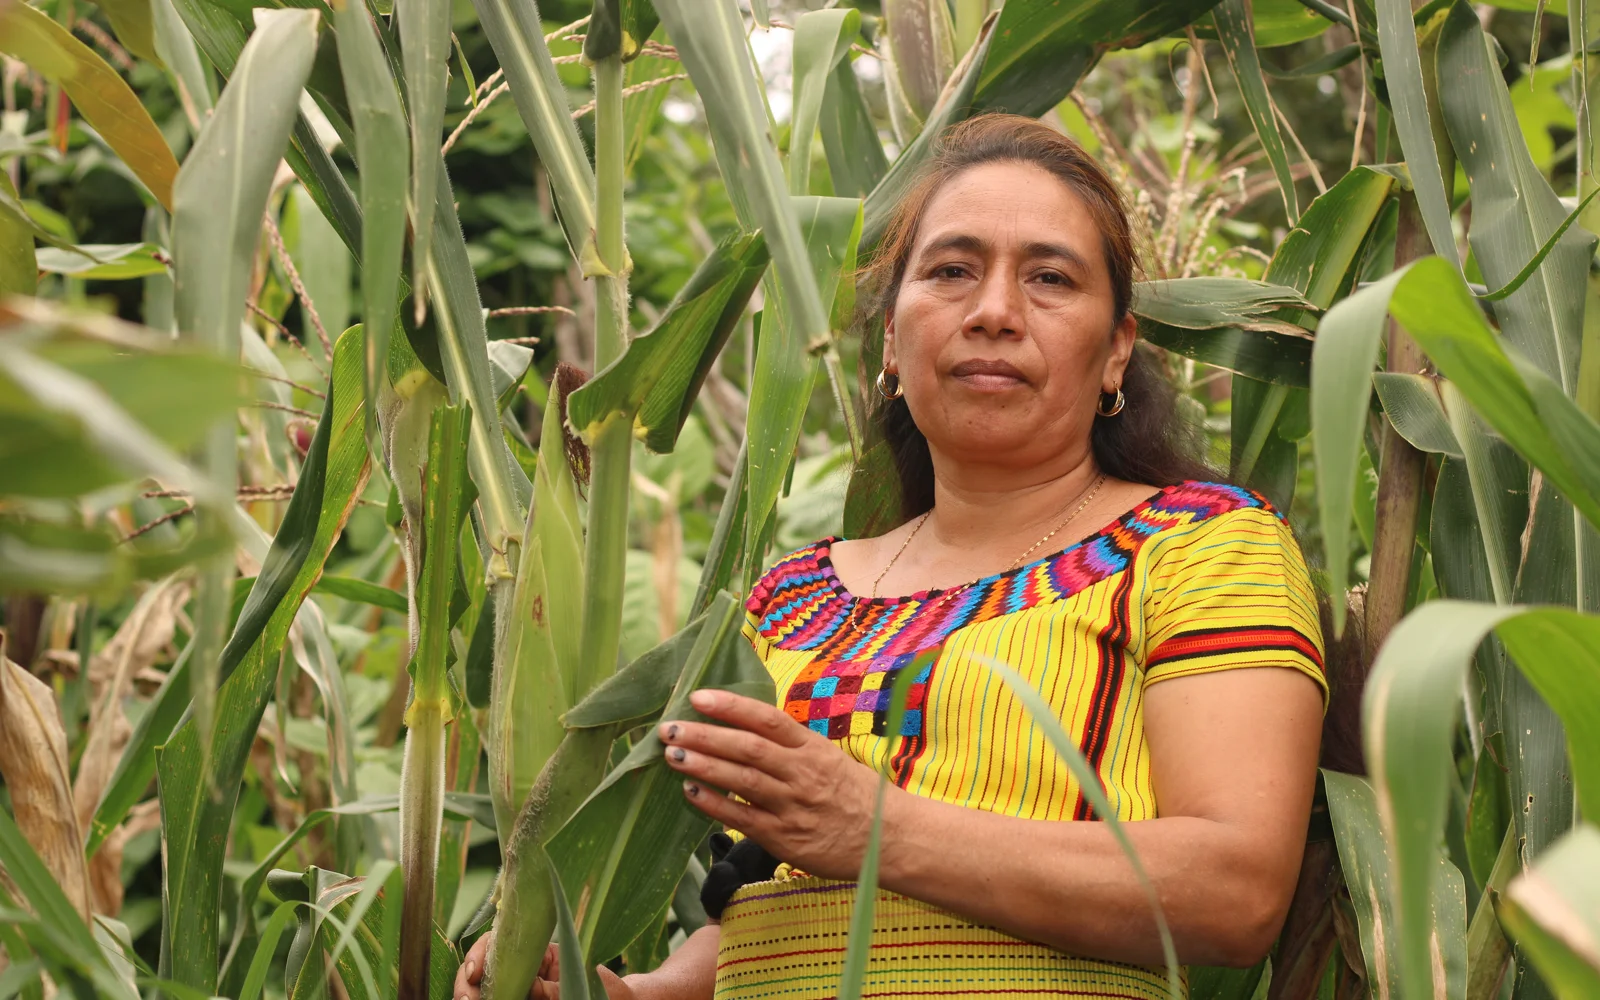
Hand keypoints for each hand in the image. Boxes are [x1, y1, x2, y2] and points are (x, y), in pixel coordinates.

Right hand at [452, 934, 638, 999]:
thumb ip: (554, 989)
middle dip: (468, 982)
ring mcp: (520, 988)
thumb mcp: (583, 984)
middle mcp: (524, 968)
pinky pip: (499, 996)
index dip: (481, 954)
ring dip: (471, 995)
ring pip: (485, 989)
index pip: (500, 943)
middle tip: (466, 998)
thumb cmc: (606, 989)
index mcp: (539, 952)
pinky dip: (485, 999)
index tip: (476, 972)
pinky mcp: (522, 998)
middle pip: (484, 969)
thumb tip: (528, 988)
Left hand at [660, 689, 887, 880]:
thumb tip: (744, 726)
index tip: (698, 696)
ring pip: (741, 781)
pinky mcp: (785, 838)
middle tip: (668, 728)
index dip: (730, 706)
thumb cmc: (855, 795)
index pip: (767, 719)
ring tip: (673, 754)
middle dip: (704, 735)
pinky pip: (743, 819)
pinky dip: (714, 805)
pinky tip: (690, 793)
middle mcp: (801, 773)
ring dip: (703, 765)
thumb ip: (791, 746)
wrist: (890, 840)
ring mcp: (792, 806)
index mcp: (812, 748)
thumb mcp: (829, 758)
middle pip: (747, 748)